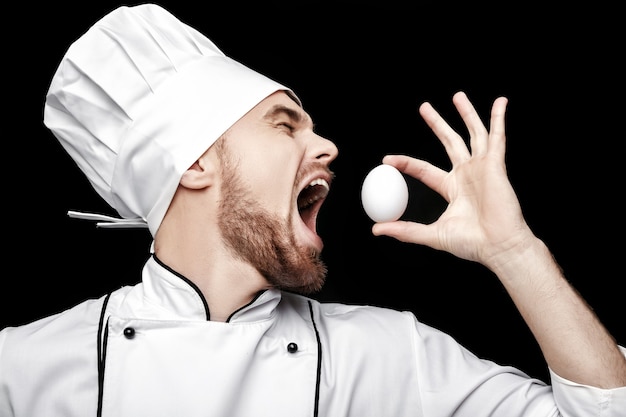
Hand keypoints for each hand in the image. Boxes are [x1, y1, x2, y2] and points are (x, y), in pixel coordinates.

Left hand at [372, 91, 533, 266]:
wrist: (499, 246)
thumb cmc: (472, 243)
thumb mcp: (432, 235)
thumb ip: (405, 231)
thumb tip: (376, 230)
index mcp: (452, 189)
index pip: (424, 169)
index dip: (406, 163)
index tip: (387, 159)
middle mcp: (467, 174)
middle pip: (449, 142)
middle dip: (437, 124)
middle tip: (424, 107)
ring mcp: (482, 168)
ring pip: (473, 134)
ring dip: (466, 114)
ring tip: (457, 96)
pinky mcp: (495, 165)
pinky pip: (497, 138)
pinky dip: (498, 119)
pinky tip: (499, 103)